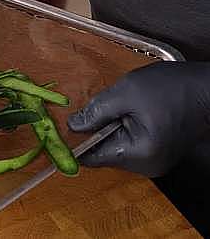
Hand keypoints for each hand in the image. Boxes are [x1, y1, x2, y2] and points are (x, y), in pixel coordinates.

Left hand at [68, 61, 209, 176]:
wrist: (209, 88)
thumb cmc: (172, 88)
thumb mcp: (125, 92)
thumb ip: (96, 111)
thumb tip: (73, 126)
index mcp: (138, 154)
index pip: (93, 158)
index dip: (74, 142)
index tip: (59, 129)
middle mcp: (147, 166)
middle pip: (103, 152)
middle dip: (98, 129)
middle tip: (107, 106)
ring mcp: (155, 161)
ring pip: (115, 147)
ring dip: (111, 128)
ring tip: (128, 106)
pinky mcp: (159, 153)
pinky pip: (129, 144)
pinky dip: (124, 129)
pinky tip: (135, 112)